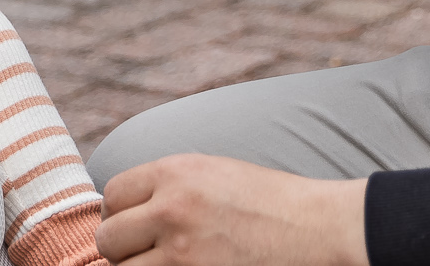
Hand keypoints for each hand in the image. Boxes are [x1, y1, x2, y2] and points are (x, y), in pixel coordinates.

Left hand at [98, 156, 367, 265]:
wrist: (319, 230)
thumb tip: (122, 206)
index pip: (113, 194)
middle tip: (149, 252)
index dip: (121, 212)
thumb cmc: (270, 201)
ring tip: (167, 263)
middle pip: (110, 239)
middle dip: (124, 248)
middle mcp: (172, 211)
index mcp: (175, 174)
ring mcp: (183, 255)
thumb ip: (166, 185)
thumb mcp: (213, 173)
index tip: (135, 225)